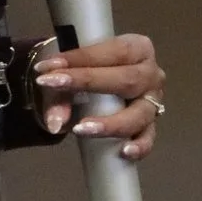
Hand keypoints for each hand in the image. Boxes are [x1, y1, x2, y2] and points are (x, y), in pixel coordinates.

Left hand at [30, 33, 165, 161]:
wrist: (99, 85)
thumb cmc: (90, 71)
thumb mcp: (74, 73)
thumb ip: (60, 94)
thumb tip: (55, 123)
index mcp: (138, 48)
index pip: (112, 51)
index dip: (80, 58)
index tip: (47, 67)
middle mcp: (151, 74)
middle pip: (127, 79)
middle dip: (89, 82)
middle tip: (54, 85)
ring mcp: (154, 102)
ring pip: (139, 114)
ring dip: (110, 123)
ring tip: (80, 129)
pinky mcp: (150, 126)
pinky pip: (148, 139)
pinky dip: (139, 146)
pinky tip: (124, 151)